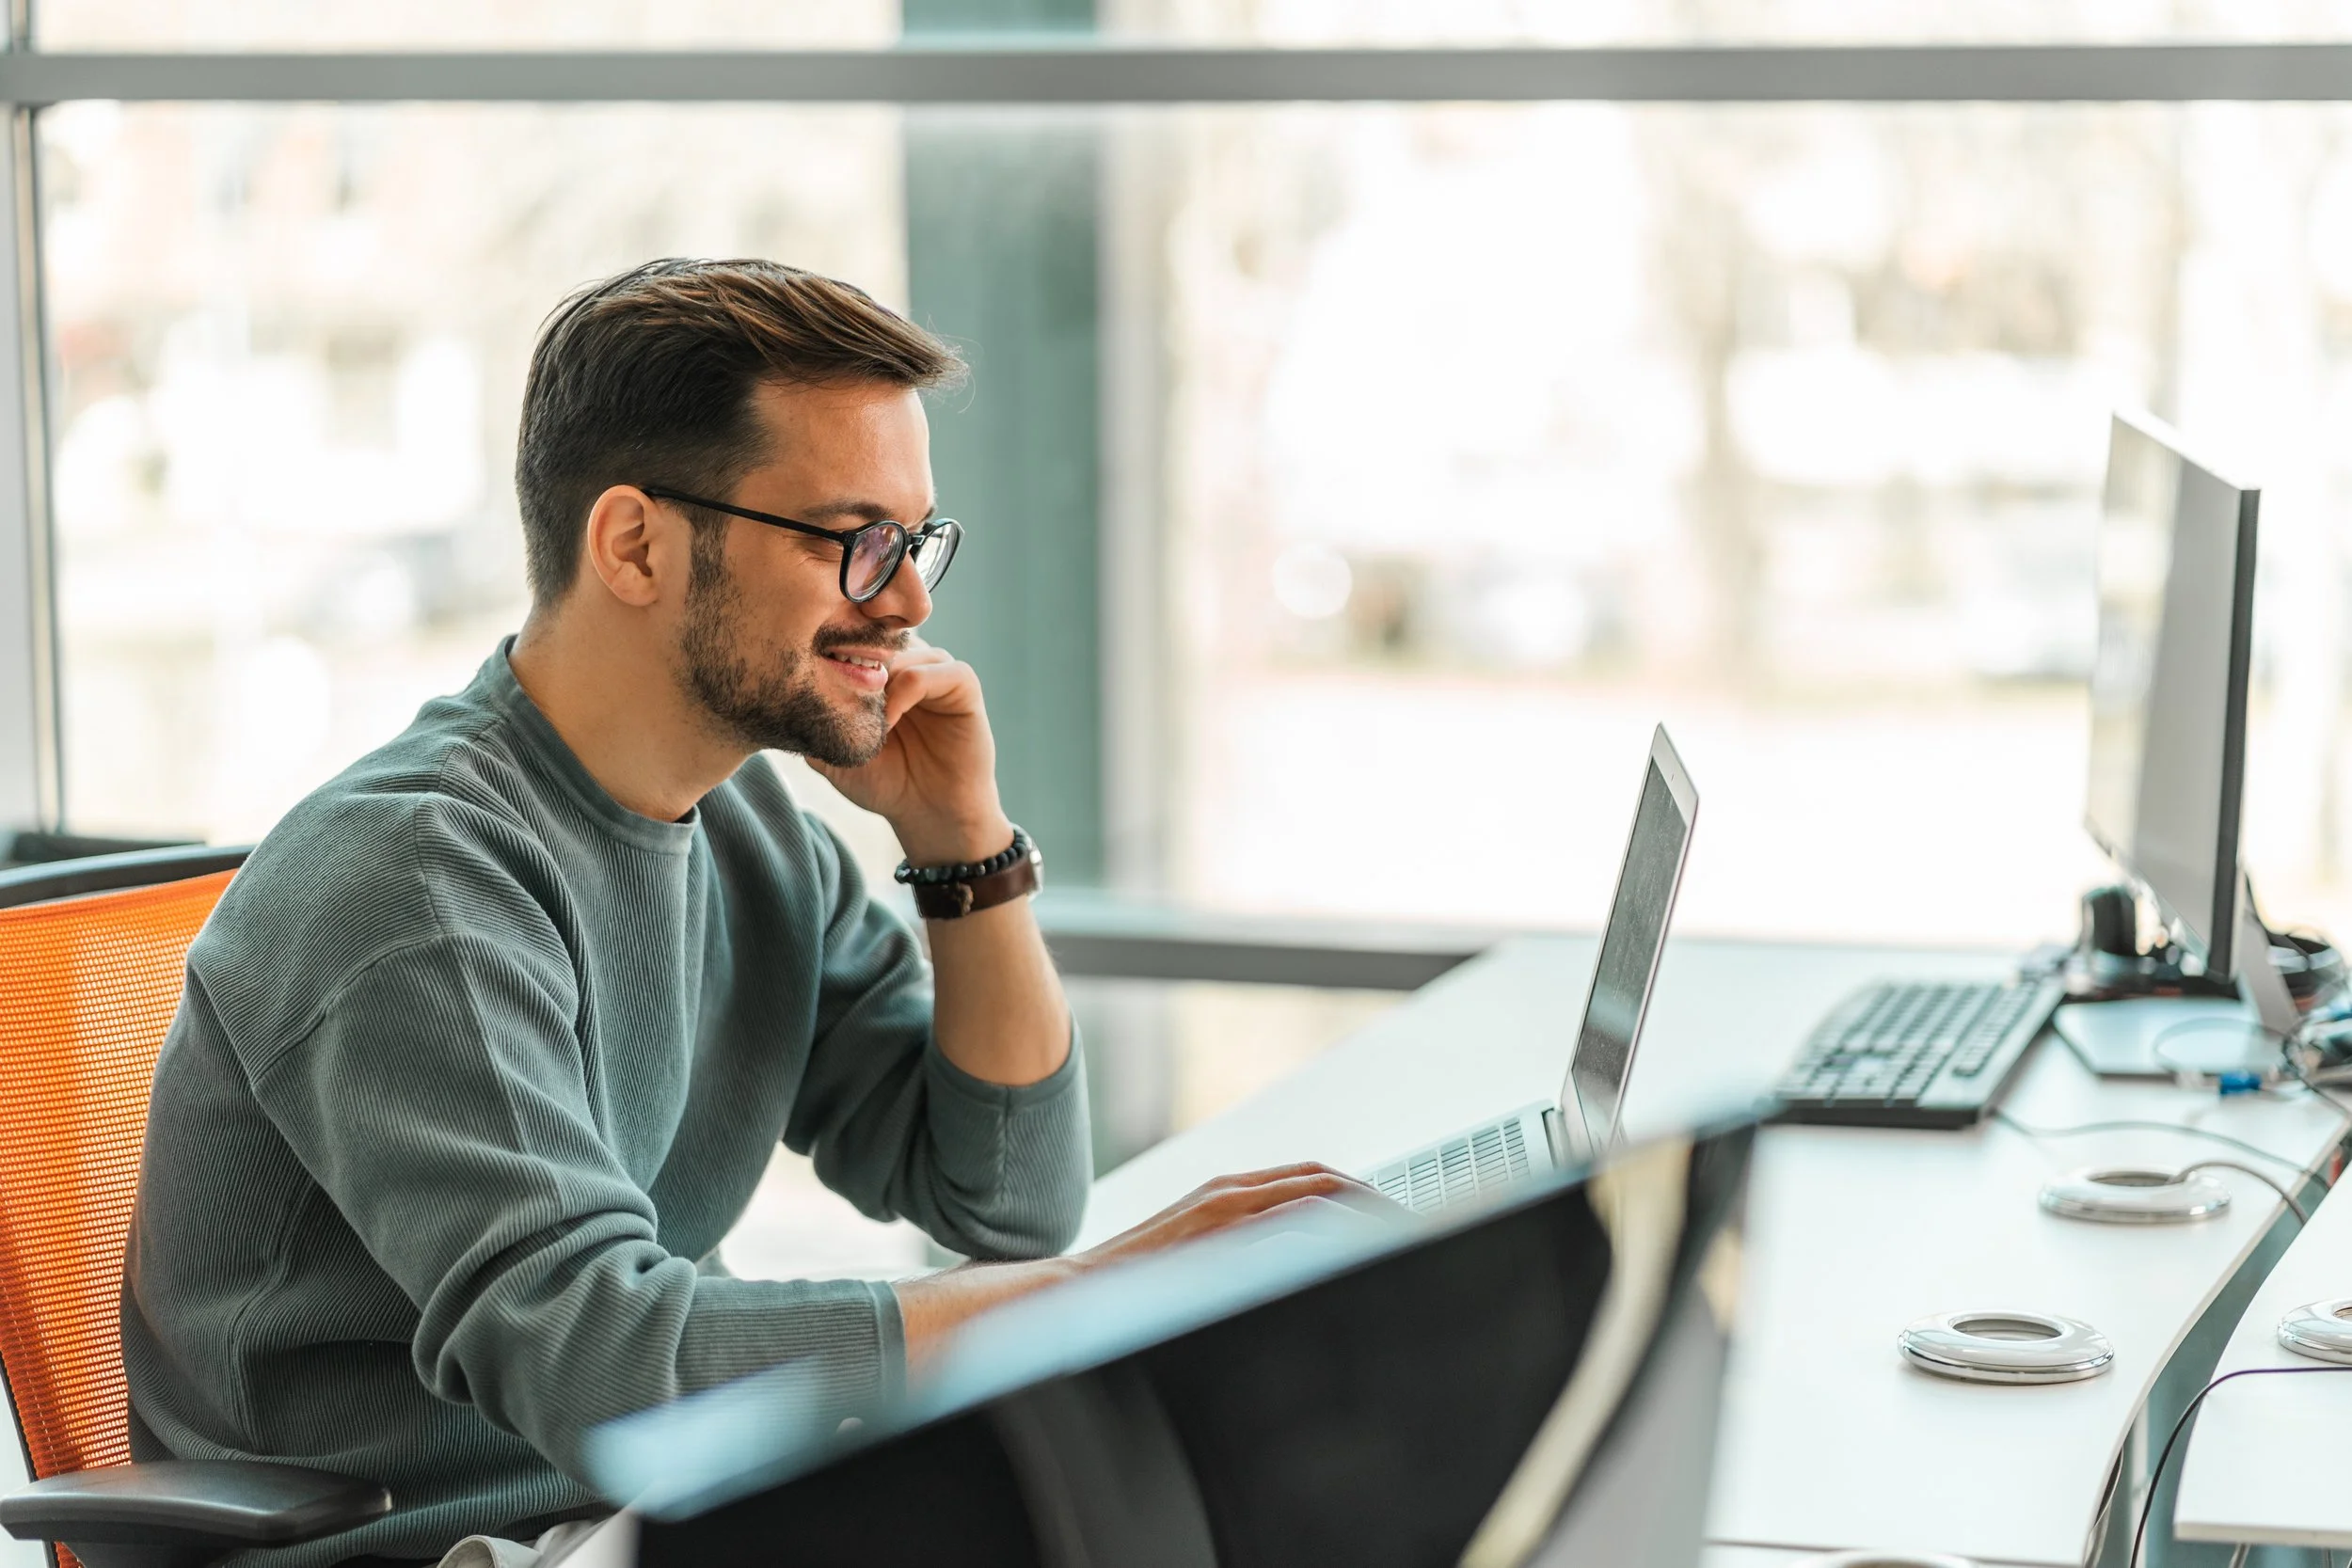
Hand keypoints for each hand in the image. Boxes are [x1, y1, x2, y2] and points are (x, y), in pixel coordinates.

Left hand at [809, 639, 1010, 863]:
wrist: (928, 814)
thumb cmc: (884, 783)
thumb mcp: (833, 752)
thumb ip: (811, 722)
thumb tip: (776, 694)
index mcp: (882, 671)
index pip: (856, 635)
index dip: (834, 650)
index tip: (813, 679)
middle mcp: (910, 663)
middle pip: (878, 635)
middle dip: (855, 661)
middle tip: (837, 694)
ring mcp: (938, 671)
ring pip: (904, 649)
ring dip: (880, 680)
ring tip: (865, 718)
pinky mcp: (963, 685)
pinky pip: (935, 669)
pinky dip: (908, 691)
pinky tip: (890, 722)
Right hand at [1079, 1162, 1399, 1266]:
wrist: (1081, 1291)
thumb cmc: (1136, 1286)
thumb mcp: (1197, 1259)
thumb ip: (1239, 1253)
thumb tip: (1286, 1268)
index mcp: (1228, 1193)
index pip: (1308, 1178)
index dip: (1353, 1193)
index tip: (1389, 1217)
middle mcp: (1231, 1190)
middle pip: (1320, 1178)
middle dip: (1371, 1197)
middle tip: (1412, 1223)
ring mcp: (1225, 1206)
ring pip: (1314, 1191)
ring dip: (1362, 1211)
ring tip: (1399, 1234)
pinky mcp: (1219, 1231)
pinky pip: (1289, 1220)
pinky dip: (1330, 1227)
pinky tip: (1357, 1248)